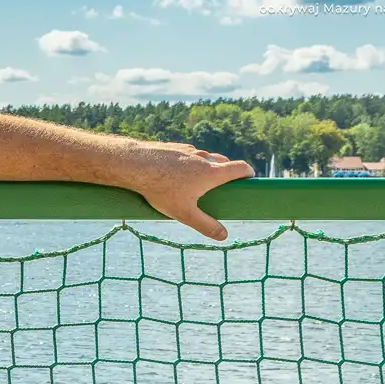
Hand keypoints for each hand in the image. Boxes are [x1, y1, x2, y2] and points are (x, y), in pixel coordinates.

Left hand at [129, 141, 254, 242]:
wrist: (135, 165)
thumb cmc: (161, 189)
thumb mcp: (184, 213)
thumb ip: (205, 225)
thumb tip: (224, 236)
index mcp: (211, 172)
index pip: (239, 167)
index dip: (247, 172)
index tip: (249, 178)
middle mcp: (203, 158)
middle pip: (223, 161)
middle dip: (227, 172)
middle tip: (223, 186)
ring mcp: (188, 151)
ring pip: (205, 157)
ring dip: (207, 167)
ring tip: (198, 182)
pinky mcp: (174, 147)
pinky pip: (188, 155)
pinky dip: (189, 163)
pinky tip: (177, 173)